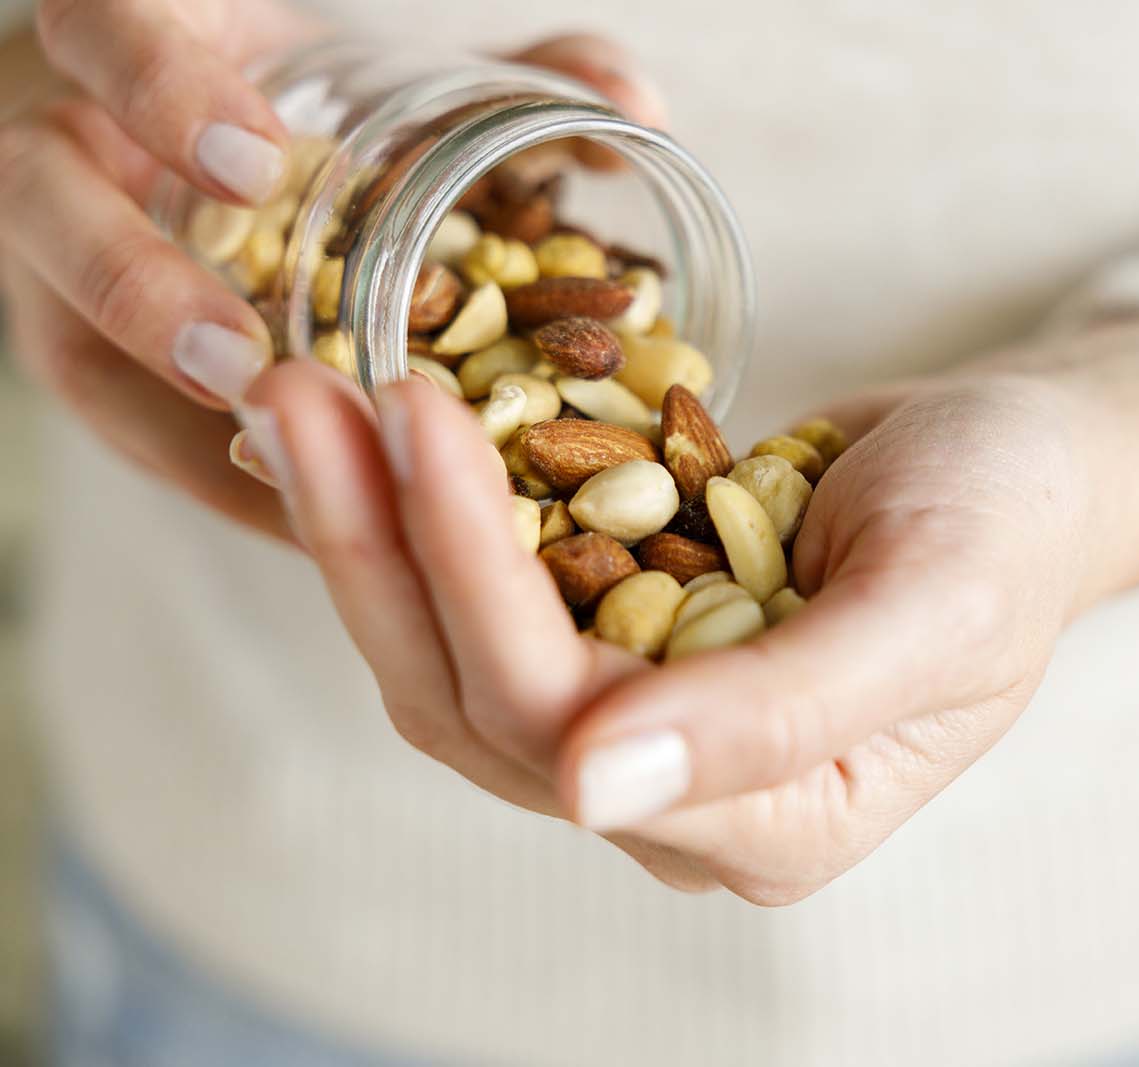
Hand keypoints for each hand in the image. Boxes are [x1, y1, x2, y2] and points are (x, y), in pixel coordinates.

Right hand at [0, 3, 663, 541]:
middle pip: (48, 211)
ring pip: (72, 346)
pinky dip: (233, 483)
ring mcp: (53, 273)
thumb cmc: (282, 102)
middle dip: (136, 285)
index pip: (109, 39)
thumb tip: (636, 109)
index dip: (166, 93)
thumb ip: (501, 82)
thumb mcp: (368, 75)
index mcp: (123, 50)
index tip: (257, 161)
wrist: (155, 145)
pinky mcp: (86, 369)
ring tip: (284, 473)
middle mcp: (65, 159)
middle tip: (243, 359)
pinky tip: (325, 529)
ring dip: (192, 433)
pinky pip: (139, 438)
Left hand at [238, 315, 1138, 901]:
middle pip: (470, 698)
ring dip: (370, 527)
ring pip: (449, 652)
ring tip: (305, 392)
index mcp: (770, 822)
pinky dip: (419, 513)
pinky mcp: (614, 646)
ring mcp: (641, 723)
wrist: (1028, 463)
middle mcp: (682, 797)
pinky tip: (366, 428)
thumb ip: (783, 711)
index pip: (564, 724)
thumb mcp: (935, 605)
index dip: (469, 576)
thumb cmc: (1013, 526)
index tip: (415, 410)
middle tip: (303, 386)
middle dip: (379, 544)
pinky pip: (486, 596)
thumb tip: (594, 792)